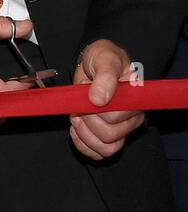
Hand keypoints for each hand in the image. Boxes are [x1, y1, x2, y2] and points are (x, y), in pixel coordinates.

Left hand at [69, 40, 143, 159]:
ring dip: (85, 135)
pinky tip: (76, 130)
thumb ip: (105, 76)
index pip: (115, 119)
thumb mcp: (105, 58)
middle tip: (78, 106)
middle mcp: (131, 118)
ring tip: (76, 117)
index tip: (85, 90)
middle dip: (87, 122)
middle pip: (109, 136)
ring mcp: (121, 129)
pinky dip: (84, 145)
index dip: (94, 110)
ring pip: (107, 149)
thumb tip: (99, 99)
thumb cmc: (104, 59)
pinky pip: (100, 153)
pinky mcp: (109, 136)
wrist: (95, 62)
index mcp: (134, 101)